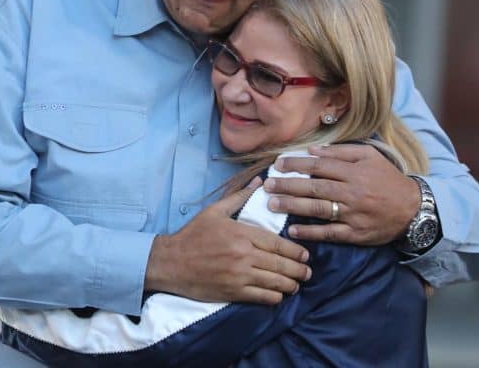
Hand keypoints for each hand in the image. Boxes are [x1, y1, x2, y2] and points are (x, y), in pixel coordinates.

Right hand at [144, 177, 311, 304]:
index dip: (295, 251)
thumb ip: (239, 197)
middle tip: (307, 272)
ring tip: (296, 284)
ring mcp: (239, 275)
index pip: (277, 243)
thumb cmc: (193, 235)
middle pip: (281, 264)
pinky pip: (262, 297)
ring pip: (275, 282)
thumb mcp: (214, 211)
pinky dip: (275, 296)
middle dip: (298, 270)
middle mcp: (243, 255)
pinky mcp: (233, 292)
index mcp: (241, 233)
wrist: (170, 262)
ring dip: (290, 284)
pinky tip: (278, 294)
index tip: (305, 255)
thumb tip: (259, 182)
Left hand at [265, 145, 418, 245]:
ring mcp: (353, 214)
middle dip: (288, 185)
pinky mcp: (356, 234)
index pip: (319, 166)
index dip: (296, 165)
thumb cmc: (388, 180)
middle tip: (267, 185)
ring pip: (318, 209)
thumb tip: (313, 151)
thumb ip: (342, 152)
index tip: (277, 165)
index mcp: (354, 172)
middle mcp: (352, 192)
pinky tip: (294, 230)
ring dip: (293, 206)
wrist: (414, 209)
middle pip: (314, 187)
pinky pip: (330, 233)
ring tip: (272, 204)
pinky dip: (311, 232)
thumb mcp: (370, 157)